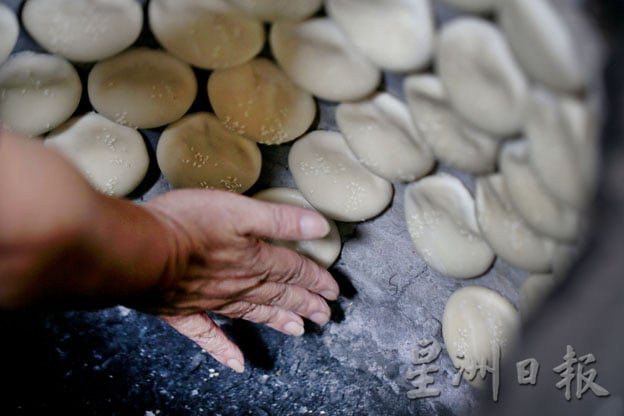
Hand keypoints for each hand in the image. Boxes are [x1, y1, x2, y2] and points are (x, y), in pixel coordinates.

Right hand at [141, 189, 339, 372]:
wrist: (137, 252)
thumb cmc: (185, 225)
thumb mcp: (240, 209)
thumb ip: (280, 219)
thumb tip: (319, 225)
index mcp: (255, 259)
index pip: (294, 270)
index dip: (316, 278)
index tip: (333, 290)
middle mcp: (239, 285)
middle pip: (280, 295)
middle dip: (305, 303)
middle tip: (325, 315)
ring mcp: (211, 302)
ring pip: (254, 314)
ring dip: (279, 321)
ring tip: (299, 330)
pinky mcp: (182, 312)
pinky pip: (209, 336)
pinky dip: (224, 349)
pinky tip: (237, 363)